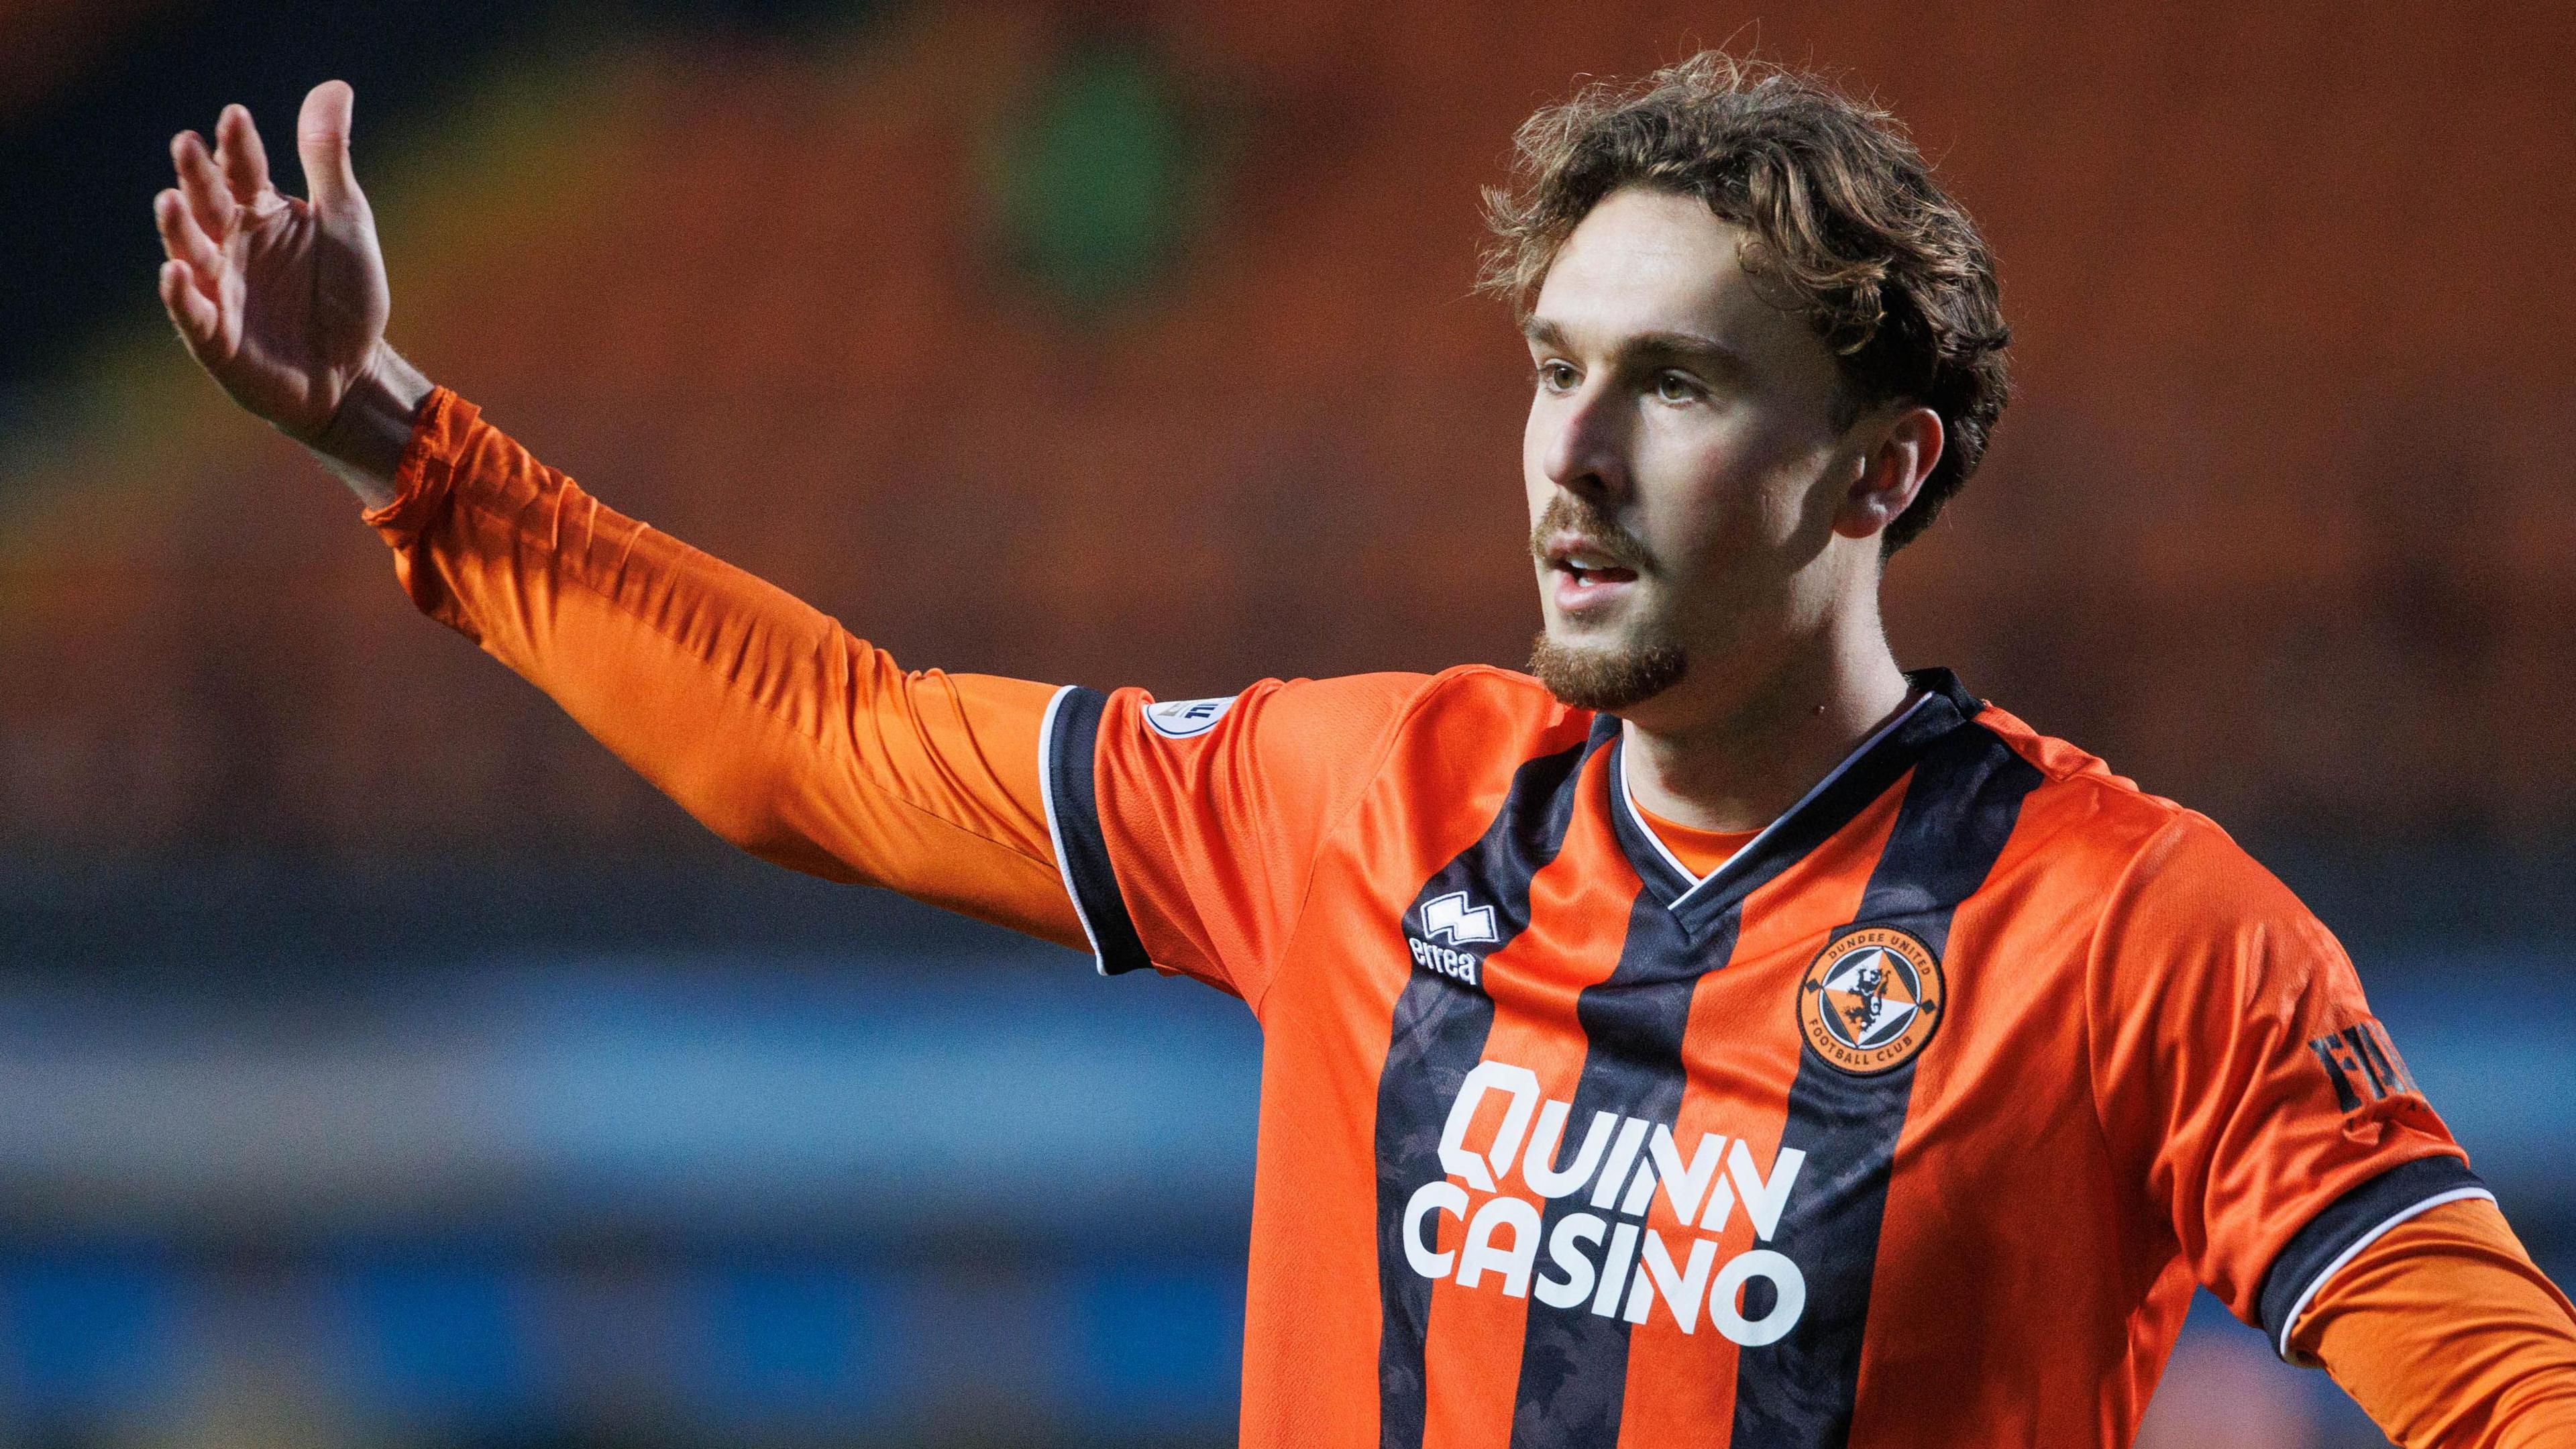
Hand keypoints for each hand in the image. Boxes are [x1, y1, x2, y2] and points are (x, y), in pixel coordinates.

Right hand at [153, 81, 396, 444]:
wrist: (355, 372)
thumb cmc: (347, 296)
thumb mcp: (346, 222)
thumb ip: (329, 160)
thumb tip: (333, 86)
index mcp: (262, 214)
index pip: (243, 171)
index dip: (237, 145)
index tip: (234, 116)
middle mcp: (232, 246)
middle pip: (209, 204)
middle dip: (196, 176)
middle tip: (187, 143)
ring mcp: (221, 290)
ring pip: (191, 252)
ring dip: (178, 228)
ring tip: (171, 199)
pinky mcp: (218, 338)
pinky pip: (194, 314)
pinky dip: (182, 295)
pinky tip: (177, 272)